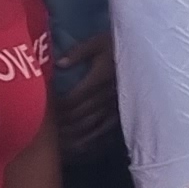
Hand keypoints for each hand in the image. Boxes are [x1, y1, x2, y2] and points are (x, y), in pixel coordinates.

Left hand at [53, 39, 122, 156]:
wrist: (145, 53)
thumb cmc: (118, 46)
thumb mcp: (99, 42)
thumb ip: (79, 52)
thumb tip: (59, 64)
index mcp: (99, 78)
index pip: (73, 98)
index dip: (57, 106)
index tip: (43, 108)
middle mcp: (106, 95)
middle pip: (79, 114)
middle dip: (60, 122)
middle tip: (44, 128)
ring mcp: (115, 106)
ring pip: (90, 125)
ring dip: (72, 134)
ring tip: (56, 140)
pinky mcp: (122, 112)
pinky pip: (104, 129)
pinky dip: (90, 139)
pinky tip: (77, 145)